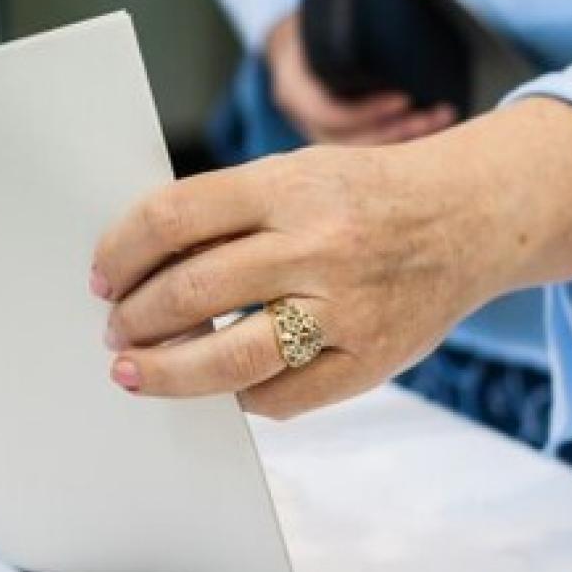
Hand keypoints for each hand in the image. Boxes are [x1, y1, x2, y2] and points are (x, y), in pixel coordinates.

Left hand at [90, 141, 495, 418]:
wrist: (470, 216)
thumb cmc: (363, 194)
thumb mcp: (296, 174)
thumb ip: (227, 212)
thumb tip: (139, 262)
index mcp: (288, 185)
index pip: (174, 217)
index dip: (121, 251)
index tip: (101, 275)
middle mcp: (317, 245)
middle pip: (192, 290)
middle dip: (135, 318)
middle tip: (115, 330)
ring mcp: (348, 308)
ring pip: (231, 359)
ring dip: (167, 371)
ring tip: (135, 370)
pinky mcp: (372, 360)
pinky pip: (283, 397)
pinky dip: (238, 396)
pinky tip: (218, 386)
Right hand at [265, 13, 456, 144]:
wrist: (289, 46)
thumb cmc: (311, 25)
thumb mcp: (322, 10)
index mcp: (293, 84)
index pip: (327, 111)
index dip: (366, 112)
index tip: (404, 97)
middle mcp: (302, 115)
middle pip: (349, 140)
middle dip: (395, 132)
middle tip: (434, 115)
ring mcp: (318, 130)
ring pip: (360, 150)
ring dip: (403, 140)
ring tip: (440, 121)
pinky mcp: (336, 136)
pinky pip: (366, 149)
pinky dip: (398, 142)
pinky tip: (430, 130)